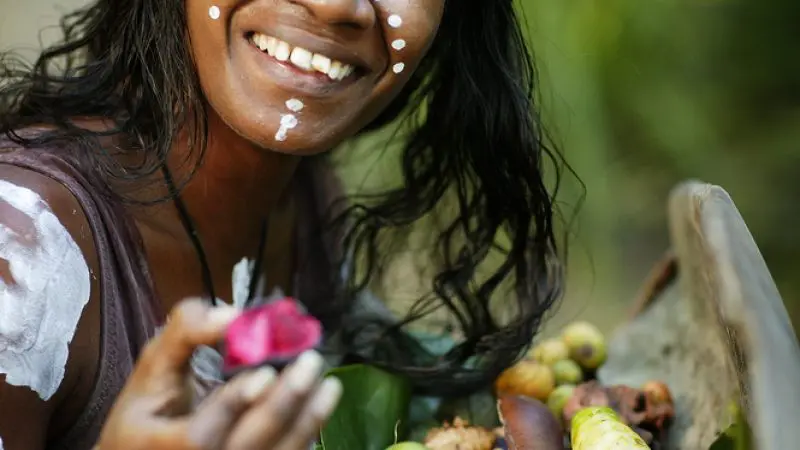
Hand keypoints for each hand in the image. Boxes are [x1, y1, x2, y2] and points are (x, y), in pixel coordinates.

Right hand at [96, 298, 341, 449]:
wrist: (147, 449)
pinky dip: (307, 433)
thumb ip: (185, 334)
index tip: (265, 373)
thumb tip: (234, 315)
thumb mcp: (153, 366)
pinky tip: (320, 404)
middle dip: (281, 407)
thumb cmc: (150, 407)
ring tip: (327, 384)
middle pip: (245, 449)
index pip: (198, 438)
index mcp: (153, 445)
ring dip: (306, 421)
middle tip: (310, 364)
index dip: (232, 406)